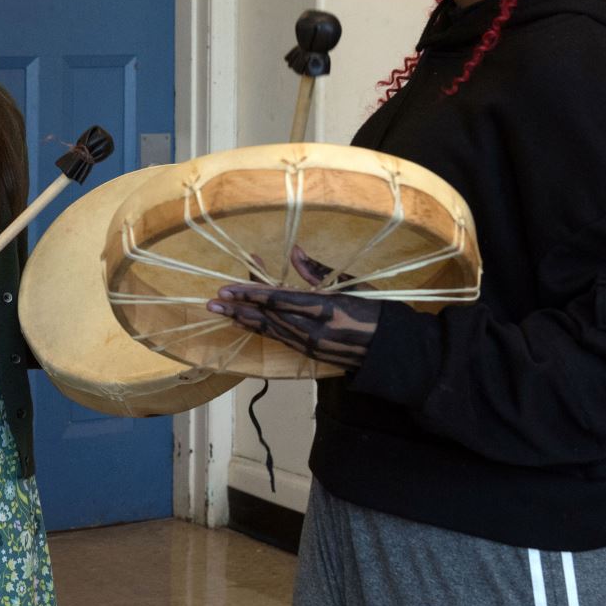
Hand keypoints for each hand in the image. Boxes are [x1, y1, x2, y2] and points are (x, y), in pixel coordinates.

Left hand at [207, 246, 379, 366]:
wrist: (393, 350)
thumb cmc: (376, 311)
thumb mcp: (351, 285)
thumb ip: (318, 271)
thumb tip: (294, 251)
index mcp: (324, 308)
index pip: (278, 299)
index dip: (250, 293)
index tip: (228, 288)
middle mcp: (312, 329)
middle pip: (267, 317)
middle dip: (238, 308)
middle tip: (212, 301)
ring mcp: (309, 345)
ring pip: (269, 330)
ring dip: (243, 320)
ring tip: (221, 311)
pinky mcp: (309, 354)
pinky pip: (278, 340)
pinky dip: (259, 330)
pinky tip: (245, 324)